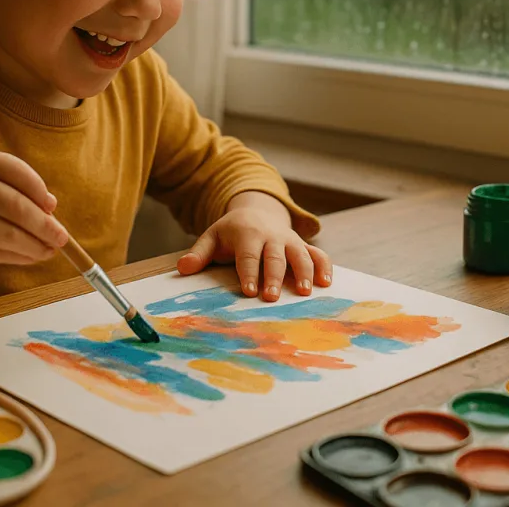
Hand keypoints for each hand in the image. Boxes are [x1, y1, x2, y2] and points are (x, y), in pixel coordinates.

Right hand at [0, 149, 70, 267]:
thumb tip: (52, 208)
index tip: (52, 206)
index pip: (18, 172)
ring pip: (9, 234)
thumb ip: (12, 186)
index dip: (40, 190)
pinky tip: (31, 257)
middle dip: (45, 225)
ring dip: (36, 246)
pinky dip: (19, 257)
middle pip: (17, 207)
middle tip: (62, 237)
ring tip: (50, 250)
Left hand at [176, 192, 331, 300]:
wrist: (256, 211)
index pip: (248, 255)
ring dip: (303, 272)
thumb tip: (183, 268)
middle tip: (272, 297)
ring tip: (305, 292)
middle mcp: (271, 236)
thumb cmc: (231, 232)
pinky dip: (324, 266)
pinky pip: (318, 254)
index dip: (248, 273)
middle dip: (274, 277)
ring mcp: (290, 240)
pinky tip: (326, 283)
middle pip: (274, 257)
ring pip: (300, 254)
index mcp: (247, 233)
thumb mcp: (212, 237)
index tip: (248, 291)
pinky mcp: (302, 245)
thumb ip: (199, 254)